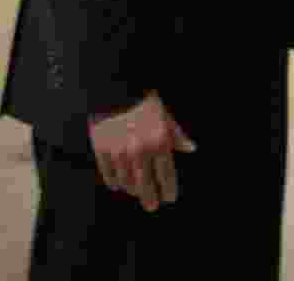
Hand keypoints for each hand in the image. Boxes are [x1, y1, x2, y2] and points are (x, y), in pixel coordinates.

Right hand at [88, 90, 195, 211]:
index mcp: (159, 142)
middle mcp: (140, 150)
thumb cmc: (145, 102)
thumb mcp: (165, 115)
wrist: (116, 87)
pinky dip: (116, 182)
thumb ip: (177, 135)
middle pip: (146, 188)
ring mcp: (119, 152)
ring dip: (133, 189)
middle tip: (152, 206)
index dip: (168, 191)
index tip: (168, 198)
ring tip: (137, 190)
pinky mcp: (102, 151)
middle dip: (150, 200)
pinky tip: (120, 183)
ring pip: (128, 184)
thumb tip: (192, 148)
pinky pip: (110, 177)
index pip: (166, 178)